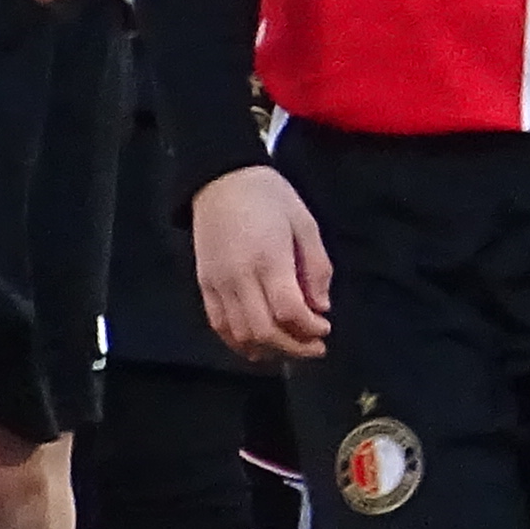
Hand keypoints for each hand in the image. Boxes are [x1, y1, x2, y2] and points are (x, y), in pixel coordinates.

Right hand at [192, 166, 333, 358]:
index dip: (310, 329)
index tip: (325, 329)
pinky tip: (258, 345)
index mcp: (269, 258)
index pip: (289, 310)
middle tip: (314, 346)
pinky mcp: (204, 285)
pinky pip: (219, 325)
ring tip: (290, 347)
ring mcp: (218, 283)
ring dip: (268, 349)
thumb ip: (316, 267)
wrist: (221, 179)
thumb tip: (321, 306)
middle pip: (264, 331)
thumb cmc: (270, 197)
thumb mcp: (305, 223)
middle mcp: (240, 277)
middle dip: (293, 347)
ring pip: (240, 334)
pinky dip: (239, 342)